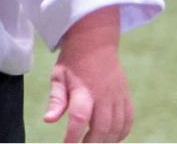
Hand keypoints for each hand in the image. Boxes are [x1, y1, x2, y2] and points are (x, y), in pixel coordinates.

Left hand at [44, 6, 131, 141]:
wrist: (95, 43)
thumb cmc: (73, 61)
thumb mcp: (58, 76)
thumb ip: (56, 100)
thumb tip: (49, 120)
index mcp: (83, 89)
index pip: (79, 117)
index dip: (73, 135)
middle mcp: (103, 94)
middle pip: (102, 127)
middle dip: (91, 143)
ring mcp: (117, 96)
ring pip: (117, 127)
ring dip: (107, 140)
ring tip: (94, 143)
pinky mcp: (125, 97)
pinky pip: (128, 120)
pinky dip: (121, 133)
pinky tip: (111, 138)